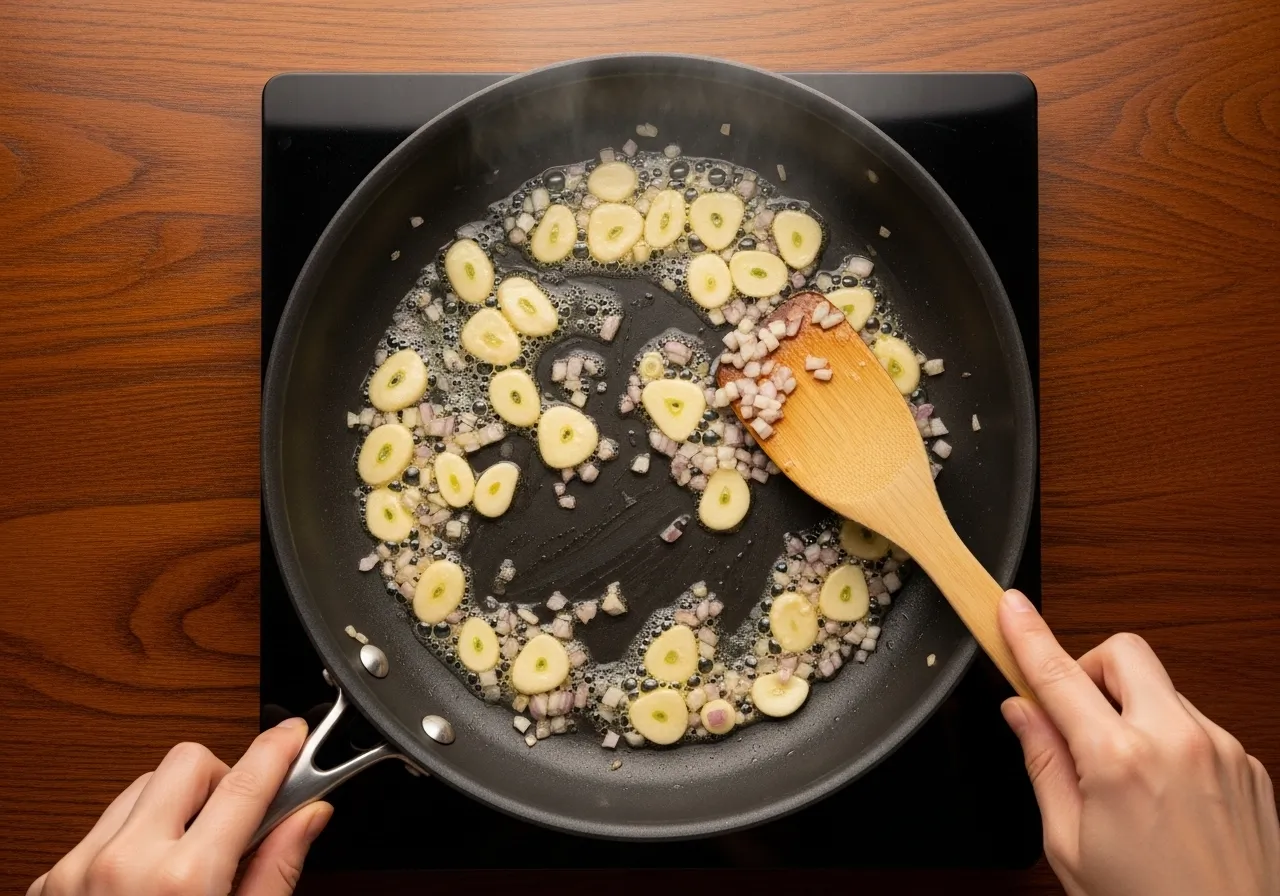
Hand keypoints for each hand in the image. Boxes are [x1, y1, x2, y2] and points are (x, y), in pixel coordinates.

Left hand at [28, 718, 330, 895]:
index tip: (296, 737)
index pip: (247, 781)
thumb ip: (276, 872)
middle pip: (188, 761)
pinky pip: (102, 825)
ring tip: (191, 857)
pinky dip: (133, 837)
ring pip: (142, 787)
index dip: (281, 749)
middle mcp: (124, 861)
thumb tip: (308, 818)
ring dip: (176, 805)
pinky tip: (147, 881)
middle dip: (222, 778)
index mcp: (183, 880)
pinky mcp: (49, 882)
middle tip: (239, 821)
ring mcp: (78, 869)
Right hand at [999, 589, 1279, 895]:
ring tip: (1122, 776)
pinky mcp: (1250, 764)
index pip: (1058, 674)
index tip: (1010, 606)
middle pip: (1124, 651)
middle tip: (1074, 713)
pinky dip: (1167, 739)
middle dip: (1090, 667)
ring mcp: (1222, 749)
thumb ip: (1044, 766)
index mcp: (1120, 760)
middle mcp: (1178, 741)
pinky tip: (1161, 793)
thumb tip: (1023, 714)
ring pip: (1162, 689)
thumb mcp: (1069, 845)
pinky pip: (1195, 724)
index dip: (1027, 633)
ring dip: (1130, 709)